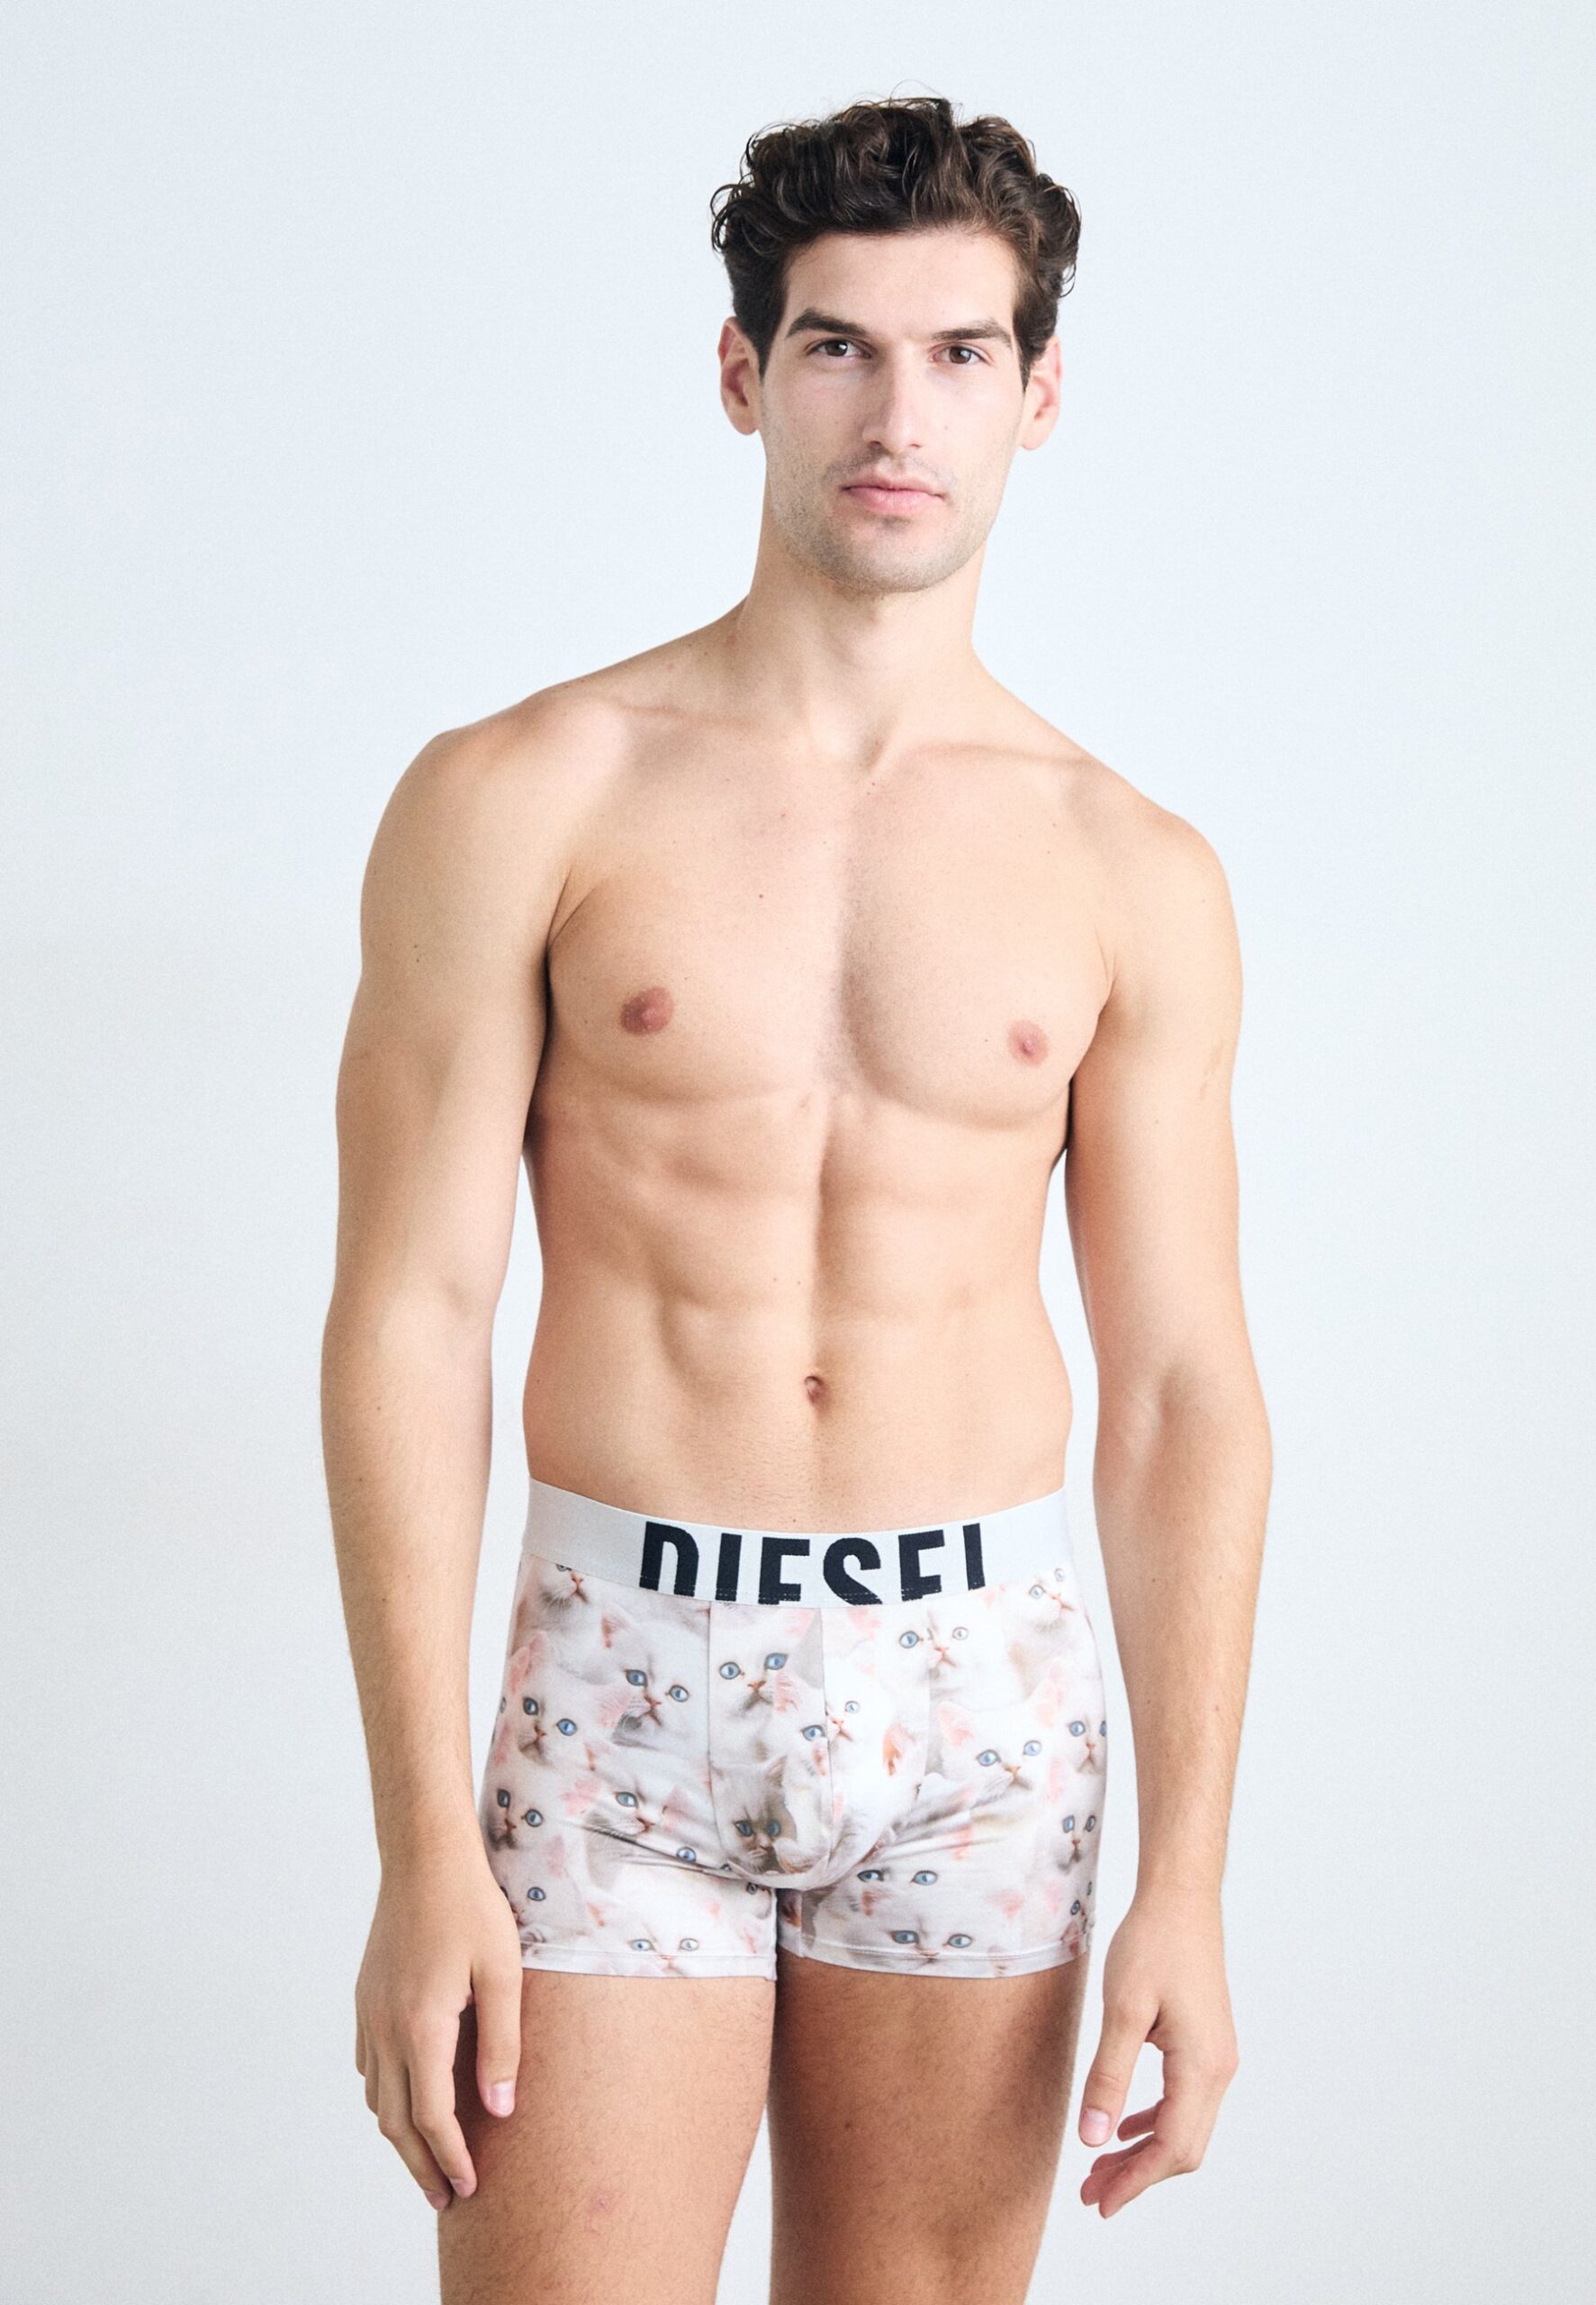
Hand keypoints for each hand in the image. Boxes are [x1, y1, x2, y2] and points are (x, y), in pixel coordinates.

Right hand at [354, 1845, 524, 2212]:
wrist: (424, 1856)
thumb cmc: (473, 1907)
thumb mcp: (504, 1973)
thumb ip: (503, 2045)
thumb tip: (499, 2112)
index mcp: (421, 2027)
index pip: (430, 2118)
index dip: (450, 2158)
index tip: (470, 2187)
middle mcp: (385, 2028)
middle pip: (394, 2122)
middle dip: (421, 2165)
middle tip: (448, 2197)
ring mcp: (369, 2013)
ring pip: (376, 2097)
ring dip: (400, 2135)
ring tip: (431, 2157)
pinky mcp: (364, 1998)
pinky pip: (368, 2066)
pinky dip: (386, 2096)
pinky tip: (409, 2097)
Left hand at [1076, 1885, 1239, 2217]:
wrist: (1181, 1897)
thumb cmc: (1152, 1943)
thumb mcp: (1122, 2010)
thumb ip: (1108, 2077)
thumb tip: (1093, 2139)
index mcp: (1201, 2067)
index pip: (1172, 2148)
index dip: (1135, 2182)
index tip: (1099, 2204)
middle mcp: (1218, 2069)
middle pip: (1183, 2148)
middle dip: (1138, 2176)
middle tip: (1090, 2193)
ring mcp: (1217, 2058)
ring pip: (1185, 2127)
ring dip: (1144, 2152)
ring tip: (1100, 2168)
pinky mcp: (1206, 2044)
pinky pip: (1184, 2102)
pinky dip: (1154, 2122)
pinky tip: (1124, 2127)